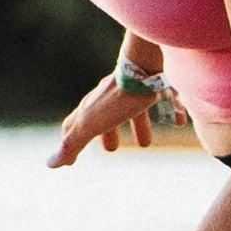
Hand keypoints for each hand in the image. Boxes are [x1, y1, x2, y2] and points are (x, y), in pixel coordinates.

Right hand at [50, 68, 188, 166]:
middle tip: (111, 149)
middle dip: (106, 134)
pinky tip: (179, 122)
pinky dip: (168, 113)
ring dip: (137, 127)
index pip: (73, 125)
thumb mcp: (91, 125)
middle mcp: (110, 96)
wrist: (148, 67)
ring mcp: (133, 90)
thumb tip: (50, 164)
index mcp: (92, 106)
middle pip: (104, 117)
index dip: (70, 141)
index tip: (71, 156)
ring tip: (146, 143)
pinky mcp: (157, 86)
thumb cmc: (118, 98)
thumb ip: (73, 143)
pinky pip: (162, 101)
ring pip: (133, 109)